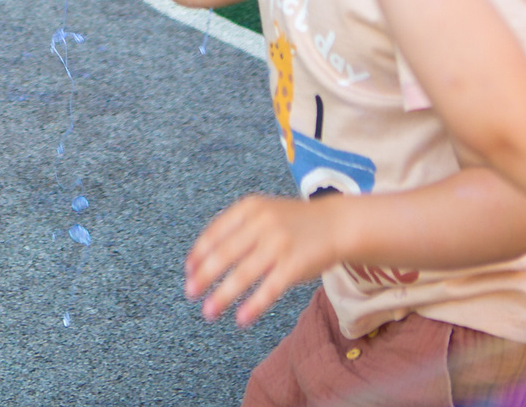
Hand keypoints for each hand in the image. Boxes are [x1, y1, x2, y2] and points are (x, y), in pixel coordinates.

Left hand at [184, 194, 345, 325]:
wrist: (337, 224)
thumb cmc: (294, 223)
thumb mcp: (264, 212)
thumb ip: (238, 227)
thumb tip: (204, 256)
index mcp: (250, 208)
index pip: (215, 232)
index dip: (199, 253)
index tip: (188, 270)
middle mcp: (262, 223)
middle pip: (224, 254)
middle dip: (204, 276)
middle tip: (190, 292)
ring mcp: (279, 244)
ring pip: (243, 275)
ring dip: (222, 296)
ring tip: (209, 312)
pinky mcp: (295, 265)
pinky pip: (269, 289)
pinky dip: (253, 306)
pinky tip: (241, 319)